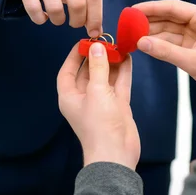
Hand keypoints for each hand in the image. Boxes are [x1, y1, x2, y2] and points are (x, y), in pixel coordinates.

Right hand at [8, 0, 102, 36]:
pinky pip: (34, 9)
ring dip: (58, 21)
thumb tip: (96, 29)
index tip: (94, 31)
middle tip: (74, 23)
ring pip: (55, 8)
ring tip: (58, 18)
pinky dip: (39, 19)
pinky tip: (42, 16)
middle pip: (77, 3)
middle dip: (78, 21)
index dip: (95, 18)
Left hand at [57, 42, 139, 169]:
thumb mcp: (97, 91)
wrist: (116, 153)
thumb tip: (97, 47)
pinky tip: (127, 59)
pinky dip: (123, 72)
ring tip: (118, 46)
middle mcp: (84, 98)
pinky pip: (119, 84)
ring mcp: (102, 102)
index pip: (67, 71)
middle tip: (105, 41)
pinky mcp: (117, 106)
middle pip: (88, 72)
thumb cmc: (99, 126)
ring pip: (106, 76)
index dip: (74, 56)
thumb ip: (98, 67)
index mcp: (70, 96)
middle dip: (96, 57)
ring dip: (112, 63)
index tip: (84, 42)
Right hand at [133, 0, 195, 119]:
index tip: (132, 10)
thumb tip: (140, 42)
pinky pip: (174, 41)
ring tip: (132, 35)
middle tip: (128, 23)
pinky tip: (145, 45)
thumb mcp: (193, 62)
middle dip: (149, 20)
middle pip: (170, 16)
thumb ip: (165, 51)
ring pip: (170, 30)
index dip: (151, 8)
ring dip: (153, 32)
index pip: (173, 7)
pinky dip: (160, 43)